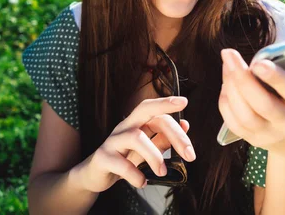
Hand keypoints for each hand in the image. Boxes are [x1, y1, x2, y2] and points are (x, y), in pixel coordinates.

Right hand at [71, 97, 195, 192]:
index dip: (167, 103)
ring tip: (162, 172)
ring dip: (155, 156)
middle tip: (190, 155)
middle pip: (146, 114)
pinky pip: (122, 164)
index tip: (185, 102)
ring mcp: (112, 141)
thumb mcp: (146, 149)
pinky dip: (136, 175)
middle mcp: (124, 126)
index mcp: (136, 122)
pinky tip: (142, 182)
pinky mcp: (103, 158)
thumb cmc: (124, 158)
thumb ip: (163, 138)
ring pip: (136, 137)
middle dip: (172, 132)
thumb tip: (185, 125)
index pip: (152, 107)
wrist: (95, 175)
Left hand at [218, 45, 284, 157]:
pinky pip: (234, 122)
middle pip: (263, 104)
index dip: (275, 77)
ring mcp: (271, 135)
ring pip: (244, 114)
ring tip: (227, 64)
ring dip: (230, 87)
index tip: (258, 62)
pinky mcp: (253, 140)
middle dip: (242, 78)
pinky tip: (226, 83)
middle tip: (229, 54)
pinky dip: (225, 101)